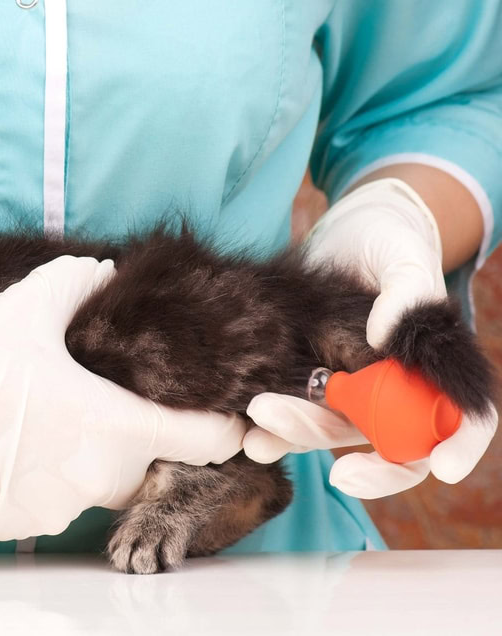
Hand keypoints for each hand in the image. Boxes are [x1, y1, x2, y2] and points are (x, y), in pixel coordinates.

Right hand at [0, 256, 245, 539]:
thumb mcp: (30, 306)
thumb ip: (80, 281)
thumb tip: (104, 270)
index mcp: (118, 425)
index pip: (205, 440)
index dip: (219, 429)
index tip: (221, 422)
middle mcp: (99, 477)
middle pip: (142, 463)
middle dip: (127, 438)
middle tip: (84, 406)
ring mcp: (60, 507)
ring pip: (92, 486)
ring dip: (80, 461)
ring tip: (33, 425)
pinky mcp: (21, 525)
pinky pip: (47, 503)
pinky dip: (37, 482)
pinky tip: (4, 451)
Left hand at [243, 178, 497, 497]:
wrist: (345, 235)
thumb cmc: (390, 243)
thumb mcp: (404, 257)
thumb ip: (406, 292)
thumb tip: (383, 337)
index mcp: (434, 372)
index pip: (458, 423)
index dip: (457, 448)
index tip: (442, 469)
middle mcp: (395, 394)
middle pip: (383, 442)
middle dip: (338, 444)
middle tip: (282, 420)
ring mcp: (352, 395)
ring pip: (329, 432)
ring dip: (293, 433)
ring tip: (255, 421)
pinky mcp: (312, 386)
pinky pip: (297, 417)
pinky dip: (272, 428)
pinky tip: (245, 429)